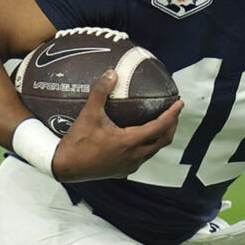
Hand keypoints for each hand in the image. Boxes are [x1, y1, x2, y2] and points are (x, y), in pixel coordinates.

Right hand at [52, 70, 183, 181]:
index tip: (180, 103)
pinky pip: (143, 157)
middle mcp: (134, 156)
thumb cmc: (77, 141)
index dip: (172, 114)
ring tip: (163, 122)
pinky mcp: (122, 171)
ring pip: (154, 150)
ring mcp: (129, 165)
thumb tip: (112, 72)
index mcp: (129, 142)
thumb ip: (101, 91)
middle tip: (174, 111)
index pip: (160, 127)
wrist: (64, 167)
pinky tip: (142, 137)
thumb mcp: (89, 113)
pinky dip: (149, 145)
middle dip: (172, 125)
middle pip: (163, 140)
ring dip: (161, 136)